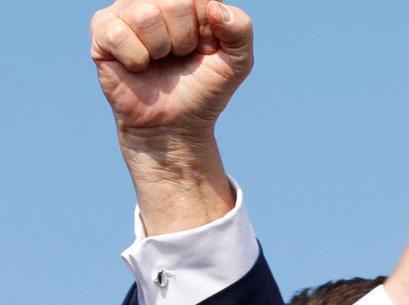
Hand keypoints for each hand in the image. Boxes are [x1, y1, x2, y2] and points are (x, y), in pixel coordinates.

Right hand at [91, 0, 251, 137]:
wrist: (176, 123)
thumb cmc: (204, 88)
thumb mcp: (237, 62)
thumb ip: (241, 29)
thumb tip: (214, 7)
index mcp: (189, 0)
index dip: (206, 30)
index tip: (205, 47)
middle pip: (174, 2)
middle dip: (184, 40)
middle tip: (179, 56)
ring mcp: (126, 11)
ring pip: (146, 16)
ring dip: (160, 50)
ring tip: (159, 61)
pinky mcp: (102, 30)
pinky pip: (118, 34)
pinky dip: (136, 58)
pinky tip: (139, 66)